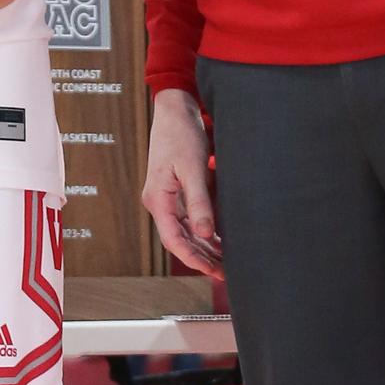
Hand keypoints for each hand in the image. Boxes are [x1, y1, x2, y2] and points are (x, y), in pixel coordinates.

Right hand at [142, 88, 223, 271]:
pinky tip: (220, 239)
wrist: (175, 111)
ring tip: (226, 261)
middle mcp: (159, 202)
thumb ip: (199, 202)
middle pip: (179, 240)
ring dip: (204, 247)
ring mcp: (167, 198)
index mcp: (158, 199)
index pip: (174, 240)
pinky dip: (204, 232)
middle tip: (226, 273)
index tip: (213, 271)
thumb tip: (206, 234)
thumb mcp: (193, 169)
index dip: (193, 259)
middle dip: (201, 258)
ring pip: (185, 232)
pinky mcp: (176, 192)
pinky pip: (189, 219)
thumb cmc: (182, 135)